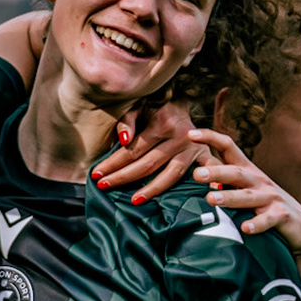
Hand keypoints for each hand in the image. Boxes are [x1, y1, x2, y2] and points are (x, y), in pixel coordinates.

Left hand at [88, 98, 206, 204]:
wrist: (186, 99)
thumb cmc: (157, 105)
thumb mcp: (140, 106)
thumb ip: (128, 121)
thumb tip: (123, 141)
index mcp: (163, 123)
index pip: (133, 150)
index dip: (113, 163)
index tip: (96, 174)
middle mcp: (180, 136)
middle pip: (148, 164)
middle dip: (123, 177)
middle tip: (103, 186)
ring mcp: (194, 148)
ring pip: (171, 175)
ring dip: (152, 190)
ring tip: (134, 200)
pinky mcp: (204, 155)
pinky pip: (199, 175)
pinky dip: (200, 185)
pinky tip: (188, 200)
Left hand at [188, 127, 300, 249]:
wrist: (300, 225)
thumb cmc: (264, 205)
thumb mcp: (244, 189)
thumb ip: (223, 181)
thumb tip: (197, 170)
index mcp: (247, 171)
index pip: (228, 147)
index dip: (211, 138)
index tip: (190, 134)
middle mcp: (258, 181)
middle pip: (236, 173)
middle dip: (217, 173)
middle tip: (196, 174)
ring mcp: (271, 197)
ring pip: (248, 196)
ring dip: (229, 197)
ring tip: (211, 199)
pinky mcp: (282, 215)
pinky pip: (268, 219)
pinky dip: (257, 223)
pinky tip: (246, 228)